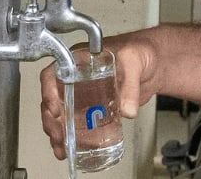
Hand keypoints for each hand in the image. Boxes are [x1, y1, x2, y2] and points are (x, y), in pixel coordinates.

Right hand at [39, 36, 157, 160]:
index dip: (48, 91)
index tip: (54, 109)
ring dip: (58, 132)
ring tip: (61, 149)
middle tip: (58, 137)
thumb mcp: (134, 61)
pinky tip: (72, 149)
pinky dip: (73, 136)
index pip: (54, 73)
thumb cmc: (139, 50)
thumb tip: (127, 109)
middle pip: (53, 98)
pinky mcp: (93, 107)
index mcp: (80, 60)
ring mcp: (83, 92)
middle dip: (52, 120)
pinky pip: (77, 122)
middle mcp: (76, 76)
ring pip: (61, 113)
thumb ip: (131, 84)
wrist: (153, 63)